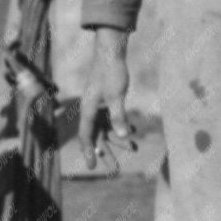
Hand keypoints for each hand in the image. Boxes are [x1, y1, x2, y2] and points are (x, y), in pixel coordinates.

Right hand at [77, 28, 136, 169]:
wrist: (111, 50)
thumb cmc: (111, 72)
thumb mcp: (116, 96)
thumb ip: (119, 116)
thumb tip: (123, 136)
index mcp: (88, 109)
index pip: (86, 136)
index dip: (89, 152)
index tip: (93, 167)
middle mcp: (90, 109)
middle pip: (97, 136)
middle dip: (106, 153)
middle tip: (114, 170)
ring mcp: (98, 104)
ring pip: (106, 128)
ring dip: (118, 139)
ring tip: (134, 150)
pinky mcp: (106, 98)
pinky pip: (111, 117)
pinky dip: (121, 125)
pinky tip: (134, 130)